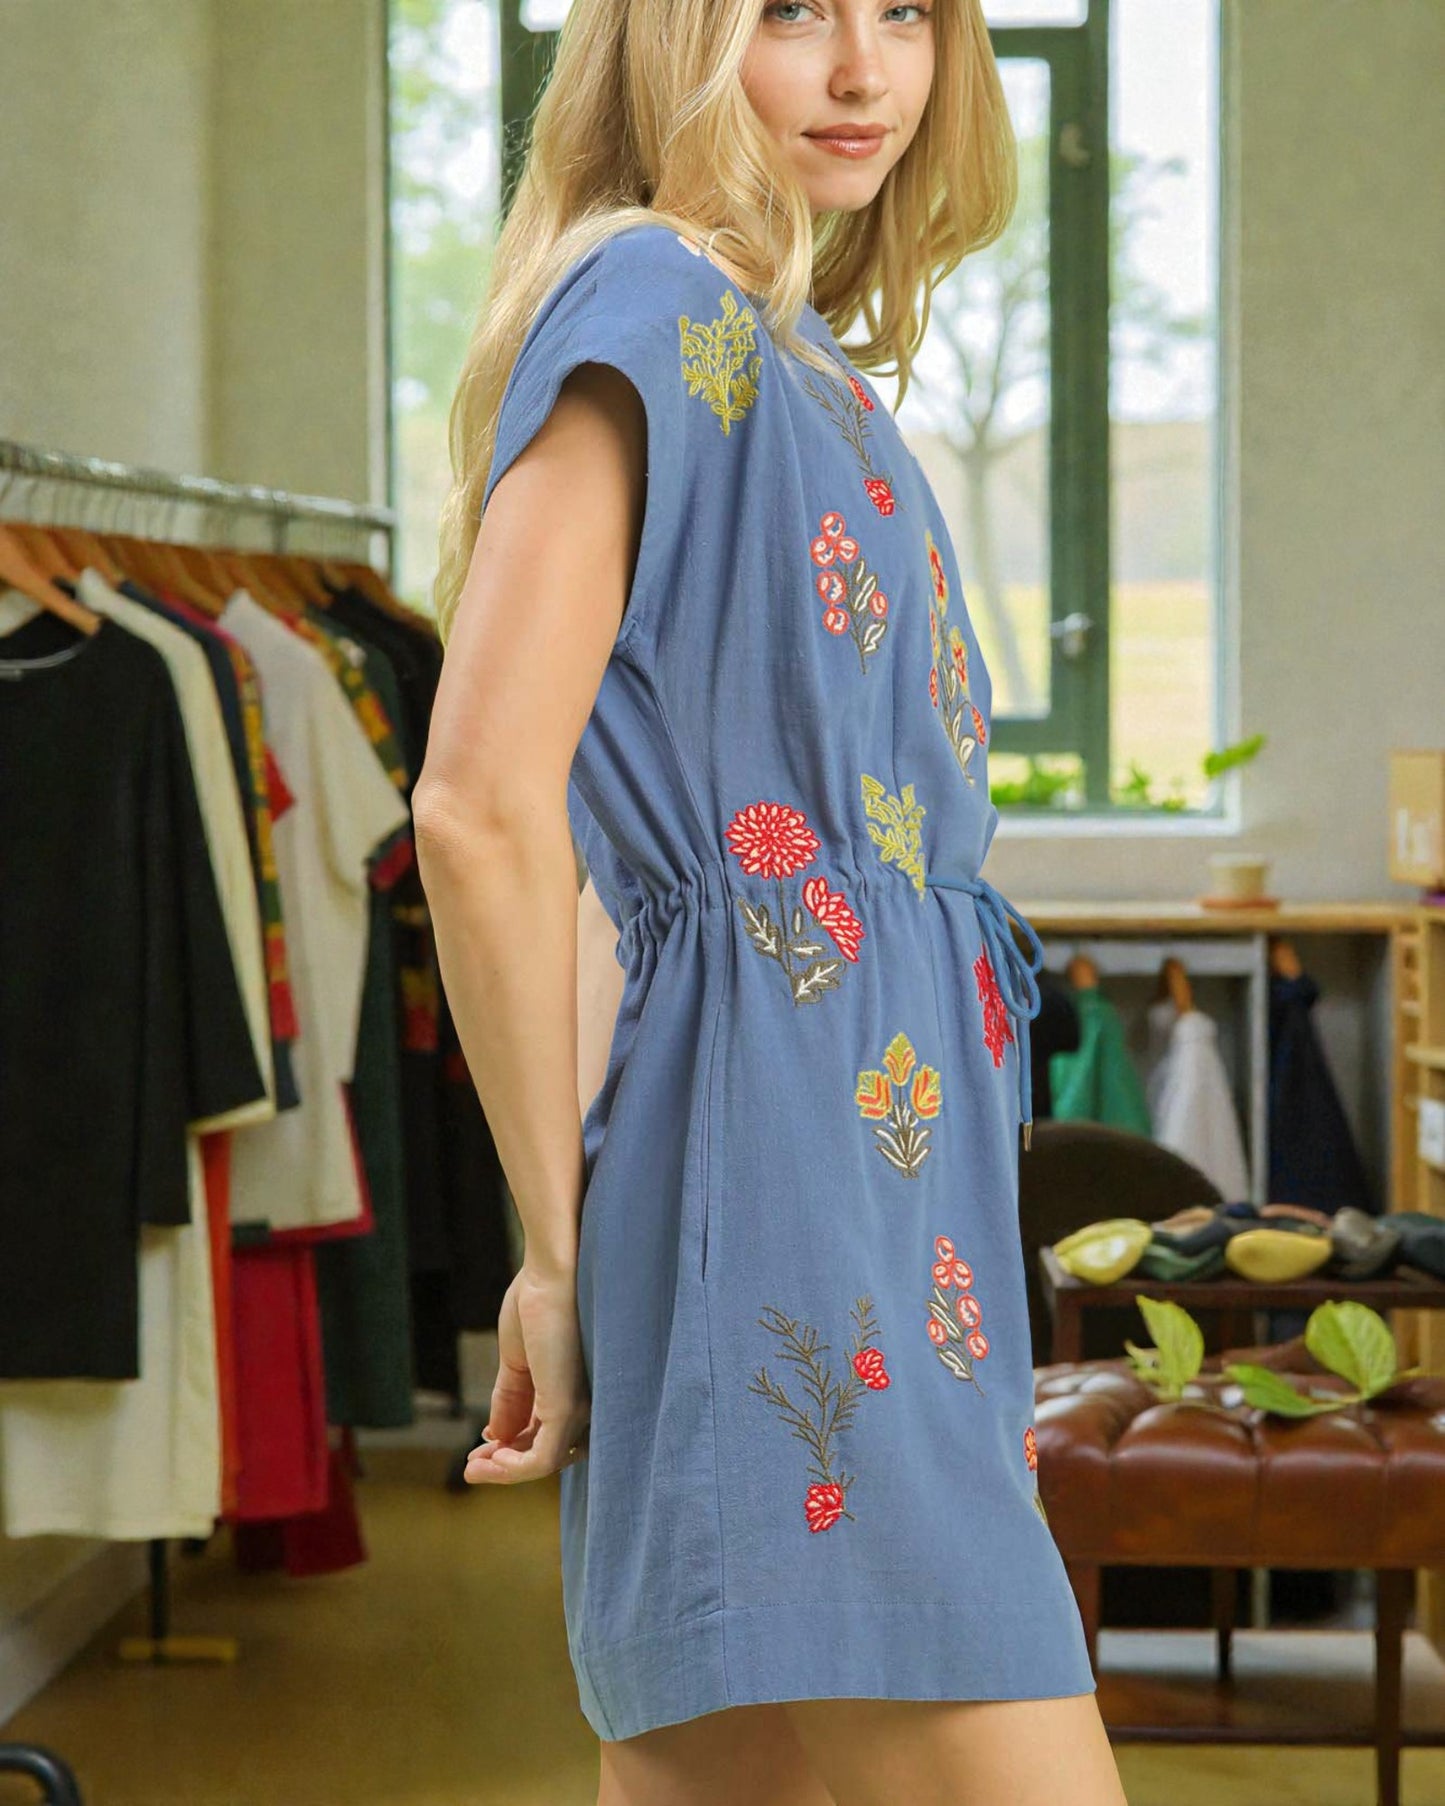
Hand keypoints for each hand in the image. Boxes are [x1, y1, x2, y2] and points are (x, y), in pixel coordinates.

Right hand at [463, 1262, 590, 1484]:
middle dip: (505, 1465)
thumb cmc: (539, 1304)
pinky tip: (488, 1457)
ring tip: (472, 1467)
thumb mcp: (516, 1362)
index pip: (545, 1436)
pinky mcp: (567, 1410)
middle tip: (471, 1466)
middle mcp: (582, 1404)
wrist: (550, 1273)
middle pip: (545, 1453)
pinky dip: (512, 1468)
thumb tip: (495, 1437)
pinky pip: (541, 1460)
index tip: (479, 1452)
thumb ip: (510, 1400)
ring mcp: (577, 1409)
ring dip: (503, 1471)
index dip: (511, 1451)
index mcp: (570, 1391)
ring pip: (544, 1463)